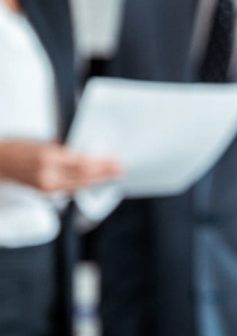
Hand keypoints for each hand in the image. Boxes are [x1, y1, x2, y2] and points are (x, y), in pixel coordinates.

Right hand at [0, 139, 120, 192]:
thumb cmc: (17, 148)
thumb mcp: (42, 142)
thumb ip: (64, 149)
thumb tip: (86, 152)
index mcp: (49, 157)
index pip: (83, 163)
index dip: (101, 164)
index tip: (115, 161)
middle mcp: (48, 174)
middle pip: (84, 177)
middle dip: (104, 174)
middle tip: (120, 170)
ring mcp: (46, 186)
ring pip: (78, 186)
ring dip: (97, 181)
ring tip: (112, 176)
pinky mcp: (44, 192)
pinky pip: (69, 190)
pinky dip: (83, 186)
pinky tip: (94, 182)